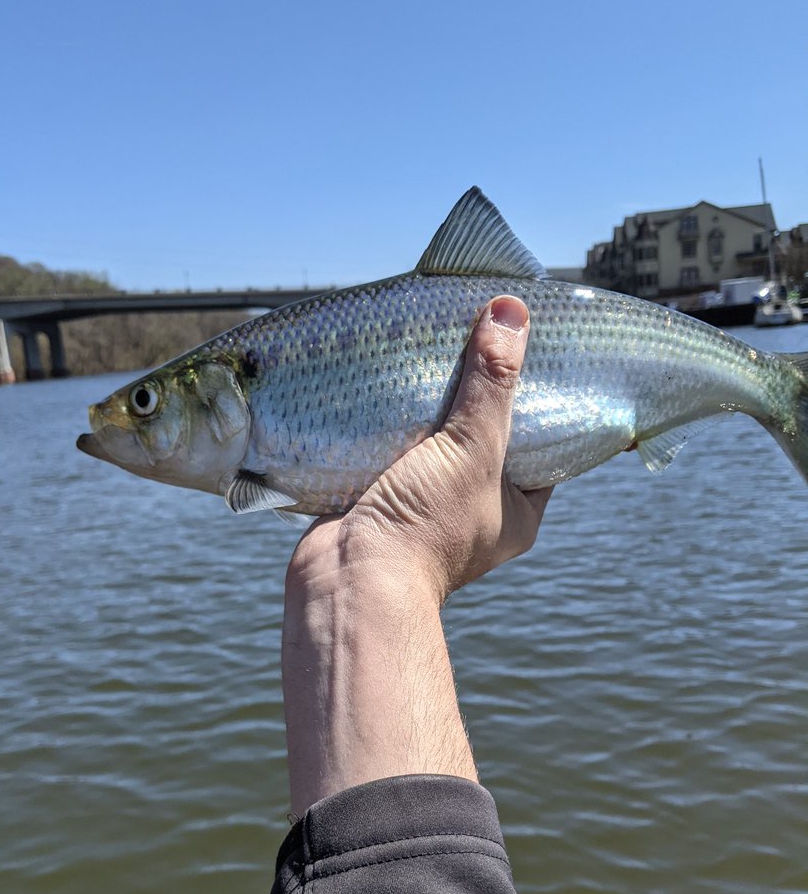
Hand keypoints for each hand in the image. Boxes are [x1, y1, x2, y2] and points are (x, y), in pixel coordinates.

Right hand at [282, 296, 551, 814]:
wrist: (348, 582)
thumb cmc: (425, 526)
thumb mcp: (473, 448)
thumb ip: (492, 382)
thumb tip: (512, 311)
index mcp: (517, 510)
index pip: (546, 444)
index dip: (543, 397)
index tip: (534, 349)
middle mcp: (476, 509)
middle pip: (485, 435)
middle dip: (475, 389)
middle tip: (477, 333)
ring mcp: (425, 504)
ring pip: (434, 438)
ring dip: (428, 400)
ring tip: (431, 342)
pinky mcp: (379, 496)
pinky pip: (390, 446)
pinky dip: (388, 417)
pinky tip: (386, 375)